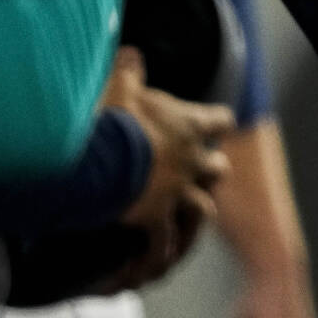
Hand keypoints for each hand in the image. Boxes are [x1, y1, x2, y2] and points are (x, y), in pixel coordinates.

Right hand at [99, 47, 234, 290]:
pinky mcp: (157, 219)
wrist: (97, 157)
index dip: (216, 122)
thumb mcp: (121, 85)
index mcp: (189, 125)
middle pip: (218, 169)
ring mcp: (177, 192)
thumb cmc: (112, 117)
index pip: (220, 120)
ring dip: (194, 215)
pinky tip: (152, 263)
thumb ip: (129, 70)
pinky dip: (160, 253)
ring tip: (184, 223)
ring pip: (204, 209)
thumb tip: (129, 54)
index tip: (213, 124)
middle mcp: (192, 161)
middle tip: (199, 174)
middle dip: (210, 172)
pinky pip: (165, 244)